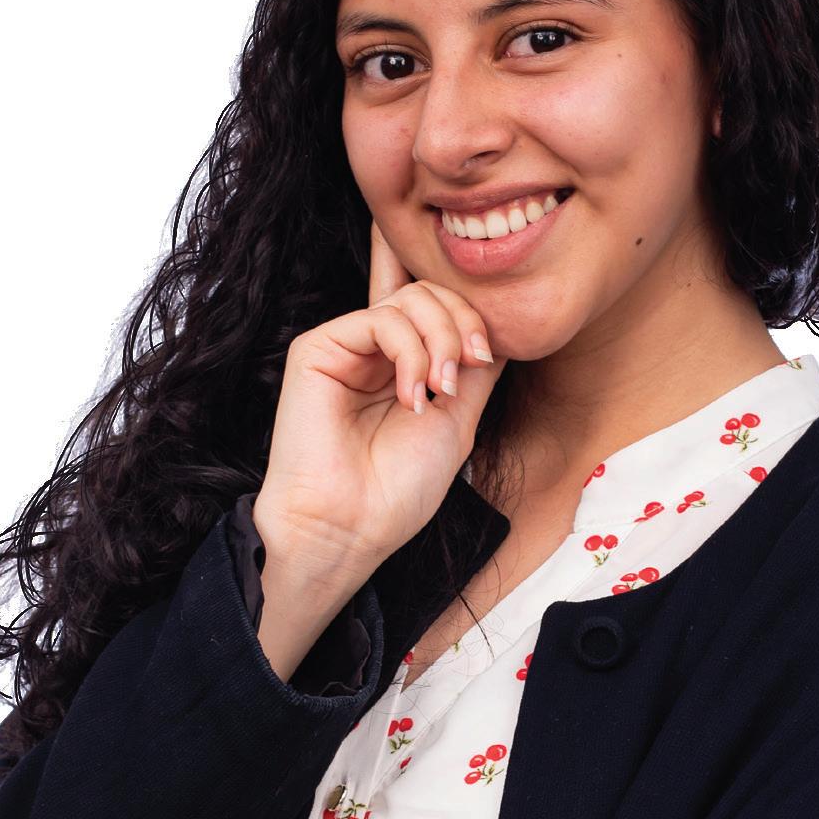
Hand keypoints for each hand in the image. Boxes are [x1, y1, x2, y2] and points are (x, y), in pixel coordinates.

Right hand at [254, 219, 504, 572]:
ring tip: (441, 392)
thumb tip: (501, 322)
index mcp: (404, 364)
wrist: (353, 526)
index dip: (471, 315)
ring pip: (409, 299)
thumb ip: (474, 366)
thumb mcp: (458, 418)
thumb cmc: (399, 488)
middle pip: (429, 293)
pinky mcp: (317, 349)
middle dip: (461, 322)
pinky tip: (412, 396)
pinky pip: (379, 319)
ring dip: (441, 340)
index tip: (485, 355)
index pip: (440, 306)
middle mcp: (373, 350)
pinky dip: (410, 353)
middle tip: (468, 368)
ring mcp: (346, 347)